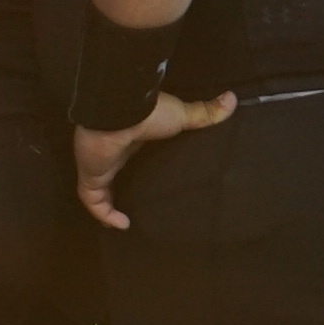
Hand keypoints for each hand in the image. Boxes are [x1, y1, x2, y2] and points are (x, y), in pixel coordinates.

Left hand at [73, 90, 236, 229]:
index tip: (149, 180)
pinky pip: (93, 201)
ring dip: (109, 206)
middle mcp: (113, 154)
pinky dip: (104, 214)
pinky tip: (122, 225)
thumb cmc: (149, 112)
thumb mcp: (183, 115)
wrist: (123, 110)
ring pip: (98, 191)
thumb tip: (232, 99)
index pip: (129, 157)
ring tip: (127, 222)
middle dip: (119, 191)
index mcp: (130, 139)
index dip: (135, 168)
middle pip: (112, 176)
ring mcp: (99, 165)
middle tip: (137, 206)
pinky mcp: (91, 175)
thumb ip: (205, 113)